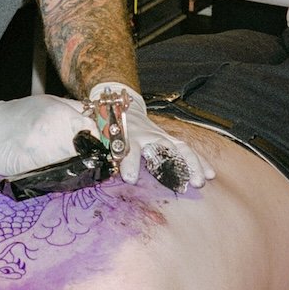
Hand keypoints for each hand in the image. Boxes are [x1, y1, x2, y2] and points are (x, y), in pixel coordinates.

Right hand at [0, 94, 96, 176]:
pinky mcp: (40, 167)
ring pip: (77, 164)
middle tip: (80, 158)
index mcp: (63, 114)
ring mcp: (50, 150)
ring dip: (77, 167)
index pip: (93, 131)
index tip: (92, 146)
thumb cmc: (18, 116)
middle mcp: (60, 131)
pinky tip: (56, 172)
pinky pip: (61, 176)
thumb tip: (93, 121)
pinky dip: (62, 176)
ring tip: (68, 166)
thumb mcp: (47, 102)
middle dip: (86, 154)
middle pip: (87, 149)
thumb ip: (72, 110)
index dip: (94, 140)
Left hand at [89, 82, 213, 188]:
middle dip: (174, 165)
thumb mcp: (98, 131)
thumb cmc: (108, 124)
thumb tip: (77, 150)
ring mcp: (160, 136)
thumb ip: (90, 140)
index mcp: (125, 134)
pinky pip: (186, 149)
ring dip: (193, 164)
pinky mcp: (168, 139)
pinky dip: (199, 161)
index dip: (128, 161)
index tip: (128, 178)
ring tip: (203, 180)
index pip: (127, 147)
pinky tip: (211, 174)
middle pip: (162, 147)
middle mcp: (146, 134)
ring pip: (180, 147)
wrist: (121, 105)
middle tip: (184, 183)